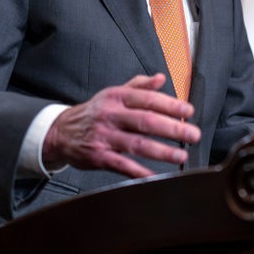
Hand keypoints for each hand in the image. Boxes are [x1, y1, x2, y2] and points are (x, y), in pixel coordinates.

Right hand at [42, 74, 200, 178]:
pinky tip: (156, 175)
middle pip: (145, 121)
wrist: (61, 132)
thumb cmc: (94, 113)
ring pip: (137, 144)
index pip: (147, 99)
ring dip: (162, 151)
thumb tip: (161, 78)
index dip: (170, 105)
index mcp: (117, 97)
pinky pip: (123, 165)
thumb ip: (139, 86)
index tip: (188, 111)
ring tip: (180, 155)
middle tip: (192, 135)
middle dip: (172, 128)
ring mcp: (104, 137)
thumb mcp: (114, 94)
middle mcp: (111, 115)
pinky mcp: (99, 156)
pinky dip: (140, 172)